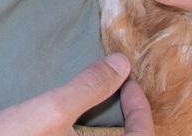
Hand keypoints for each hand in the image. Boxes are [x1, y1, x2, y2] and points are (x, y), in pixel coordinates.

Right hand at [0, 53, 153, 134]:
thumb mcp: (50, 110)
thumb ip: (89, 87)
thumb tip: (122, 63)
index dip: (141, 108)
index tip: (126, 81)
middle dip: (132, 120)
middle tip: (118, 91)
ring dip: (113, 129)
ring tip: (99, 104)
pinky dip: (91, 134)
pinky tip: (75, 123)